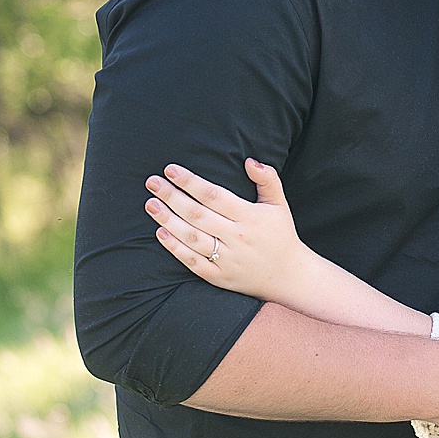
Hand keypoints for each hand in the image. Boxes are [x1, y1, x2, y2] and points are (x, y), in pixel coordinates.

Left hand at [146, 159, 303, 300]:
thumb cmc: (280, 235)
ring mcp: (226, 258)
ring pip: (191, 237)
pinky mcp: (218, 276)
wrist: (287, 276)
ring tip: (151, 204)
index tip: (171, 170)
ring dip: (168, 220)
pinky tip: (161, 233)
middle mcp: (236, 237)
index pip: (214, 195)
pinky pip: (192, 261)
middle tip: (152, 182)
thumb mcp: (279, 204)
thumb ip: (267, 179)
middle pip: (197, 214)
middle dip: (172, 196)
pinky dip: (175, 248)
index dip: (190, 182)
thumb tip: (249, 161)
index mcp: (250, 217)